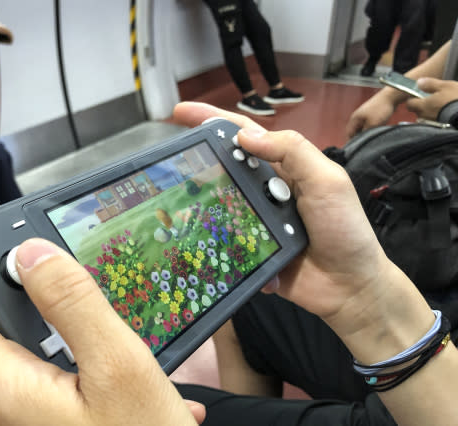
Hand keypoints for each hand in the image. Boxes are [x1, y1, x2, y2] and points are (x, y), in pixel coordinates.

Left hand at [0, 239, 203, 425]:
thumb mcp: (120, 364)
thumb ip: (72, 302)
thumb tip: (29, 252)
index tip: (32, 271)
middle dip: (39, 324)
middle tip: (91, 335)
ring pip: (14, 364)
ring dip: (58, 357)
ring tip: (106, 373)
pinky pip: (26, 396)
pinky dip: (61, 386)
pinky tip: (105, 398)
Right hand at [172, 102, 408, 336]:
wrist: (349, 288)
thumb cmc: (345, 230)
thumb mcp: (327, 182)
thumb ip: (293, 152)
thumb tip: (244, 136)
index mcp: (284, 168)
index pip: (244, 136)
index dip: (213, 120)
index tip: (180, 113)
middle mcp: (264, 190)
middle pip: (223, 167)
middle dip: (195, 158)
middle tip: (166, 159)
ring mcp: (253, 220)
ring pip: (216, 203)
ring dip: (196, 198)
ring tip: (170, 195)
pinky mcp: (246, 249)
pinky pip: (221, 239)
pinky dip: (209, 237)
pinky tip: (190, 236)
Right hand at [345, 92, 395, 138]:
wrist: (390, 97)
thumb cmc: (381, 109)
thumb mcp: (372, 124)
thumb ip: (364, 133)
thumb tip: (361, 140)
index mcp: (355, 119)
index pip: (349, 134)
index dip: (352, 142)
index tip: (358, 148)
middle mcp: (357, 117)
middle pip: (355, 131)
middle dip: (360, 137)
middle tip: (367, 143)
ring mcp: (364, 115)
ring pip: (362, 128)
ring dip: (367, 133)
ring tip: (373, 135)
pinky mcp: (371, 115)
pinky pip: (369, 125)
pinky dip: (372, 128)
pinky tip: (378, 130)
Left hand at [406, 77, 457, 120]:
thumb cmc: (456, 99)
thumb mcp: (445, 86)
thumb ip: (430, 84)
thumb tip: (419, 82)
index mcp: (423, 105)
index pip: (409, 103)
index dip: (412, 98)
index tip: (418, 94)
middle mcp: (424, 116)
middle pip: (417, 111)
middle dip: (421, 106)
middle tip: (431, 99)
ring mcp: (431, 123)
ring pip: (425, 117)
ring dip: (429, 112)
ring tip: (439, 107)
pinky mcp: (439, 128)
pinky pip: (433, 121)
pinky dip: (436, 117)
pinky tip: (444, 113)